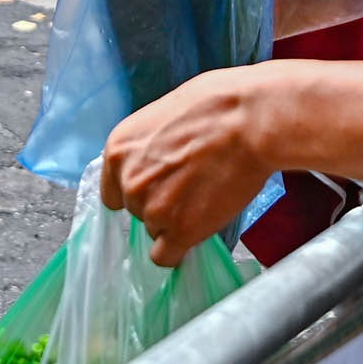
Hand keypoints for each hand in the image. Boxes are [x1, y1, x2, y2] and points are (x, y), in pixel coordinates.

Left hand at [101, 63, 283, 266]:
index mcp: (119, 150)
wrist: (249, 121)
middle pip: (137, 211)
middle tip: (193, 184)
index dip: (138, 192)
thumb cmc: (216, 106)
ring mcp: (153, 209)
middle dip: (162, 202)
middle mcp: (128, 183)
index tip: (158, 189)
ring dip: (177, 221)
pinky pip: (166, 257)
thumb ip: (149, 147)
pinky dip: (180, 249)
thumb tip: (157, 162)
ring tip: (206, 195)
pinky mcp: (181, 230)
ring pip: (156, 231)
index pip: (114, 192)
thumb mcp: (164, 115)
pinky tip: (198, 229)